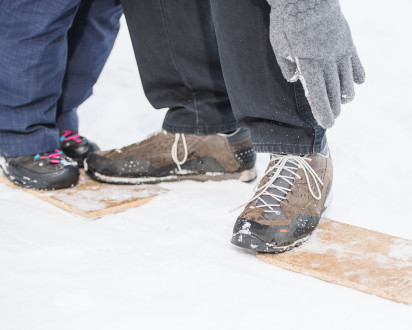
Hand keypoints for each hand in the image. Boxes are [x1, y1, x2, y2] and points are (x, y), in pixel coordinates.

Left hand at [267, 0, 364, 127]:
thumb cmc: (287, 22)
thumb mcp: (279, 47)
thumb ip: (287, 67)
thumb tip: (295, 80)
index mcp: (309, 65)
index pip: (318, 96)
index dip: (323, 112)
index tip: (328, 124)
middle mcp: (328, 61)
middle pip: (334, 92)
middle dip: (334, 108)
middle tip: (332, 119)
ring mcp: (340, 51)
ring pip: (348, 80)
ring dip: (346, 94)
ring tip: (344, 102)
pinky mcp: (347, 40)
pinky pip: (357, 62)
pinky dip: (358, 75)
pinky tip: (357, 83)